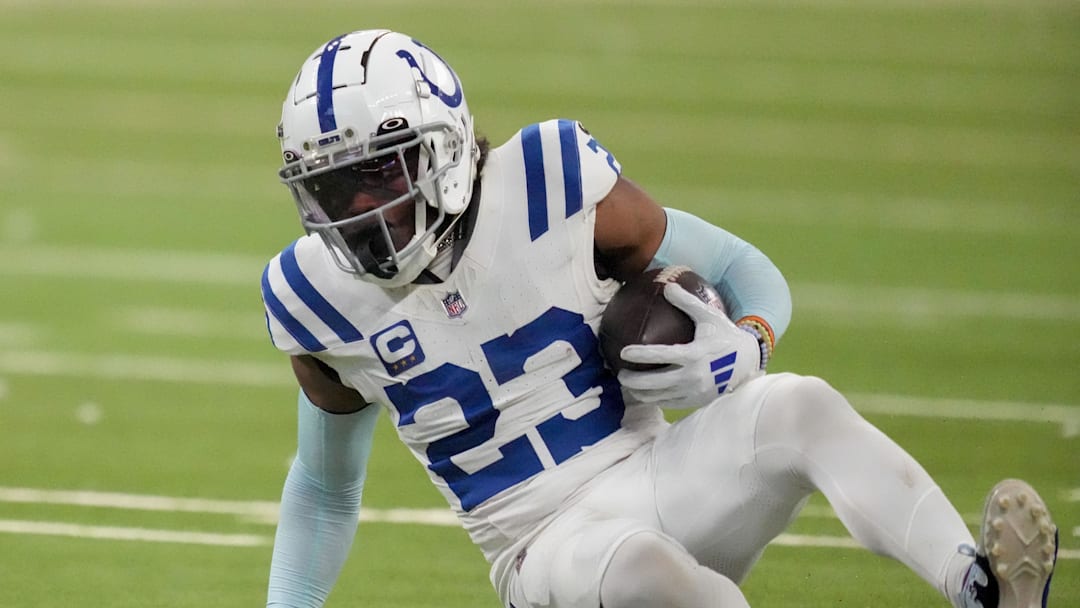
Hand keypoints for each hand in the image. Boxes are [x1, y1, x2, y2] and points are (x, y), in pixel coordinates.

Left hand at [617, 283, 762, 407]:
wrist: (750, 362)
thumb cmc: (726, 336)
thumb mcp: (709, 316)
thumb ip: (687, 302)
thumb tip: (667, 285)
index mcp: (695, 354)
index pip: (661, 355)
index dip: (640, 354)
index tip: (623, 352)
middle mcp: (694, 376)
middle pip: (654, 383)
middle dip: (632, 380)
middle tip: (620, 373)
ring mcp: (695, 392)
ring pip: (659, 397)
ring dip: (639, 392)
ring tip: (627, 385)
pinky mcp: (697, 402)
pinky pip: (669, 403)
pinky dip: (654, 399)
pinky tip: (644, 393)